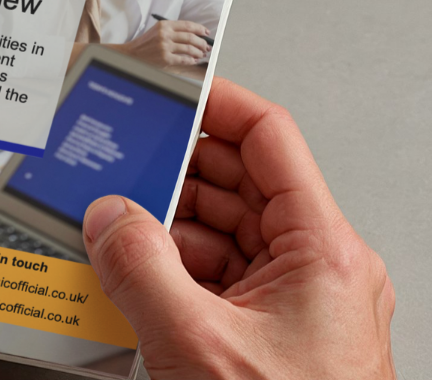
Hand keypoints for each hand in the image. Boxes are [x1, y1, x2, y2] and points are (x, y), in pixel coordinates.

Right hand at [81, 78, 395, 378]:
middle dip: (173, 170)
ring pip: (219, 232)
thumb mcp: (198, 345)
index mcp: (322, 250)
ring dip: (163, 225)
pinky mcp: (264, 334)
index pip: (268, 139)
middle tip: (121, 159)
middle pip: (237, 184)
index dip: (217, 102)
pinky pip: (211, 278)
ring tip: (112, 220)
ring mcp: (289, 303)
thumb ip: (141, 269)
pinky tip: (128, 272)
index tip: (172, 86)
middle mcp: (313, 268)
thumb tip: (108, 216)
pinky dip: (168, 269)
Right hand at [118, 19, 210, 66]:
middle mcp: (165, 34)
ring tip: (201, 54)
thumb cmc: (146, 43)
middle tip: (206, 46)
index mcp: (164, 25)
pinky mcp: (165, 59)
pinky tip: (193, 60)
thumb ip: (173, 31)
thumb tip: (194, 35)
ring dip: (198, 52)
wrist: (132, 54)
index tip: (206, 33)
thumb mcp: (158, 31)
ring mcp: (165, 47)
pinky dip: (191, 60)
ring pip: (189, 48)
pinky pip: (184, 59)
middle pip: (190, 37)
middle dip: (202, 42)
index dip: (200, 29)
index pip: (187, 25)